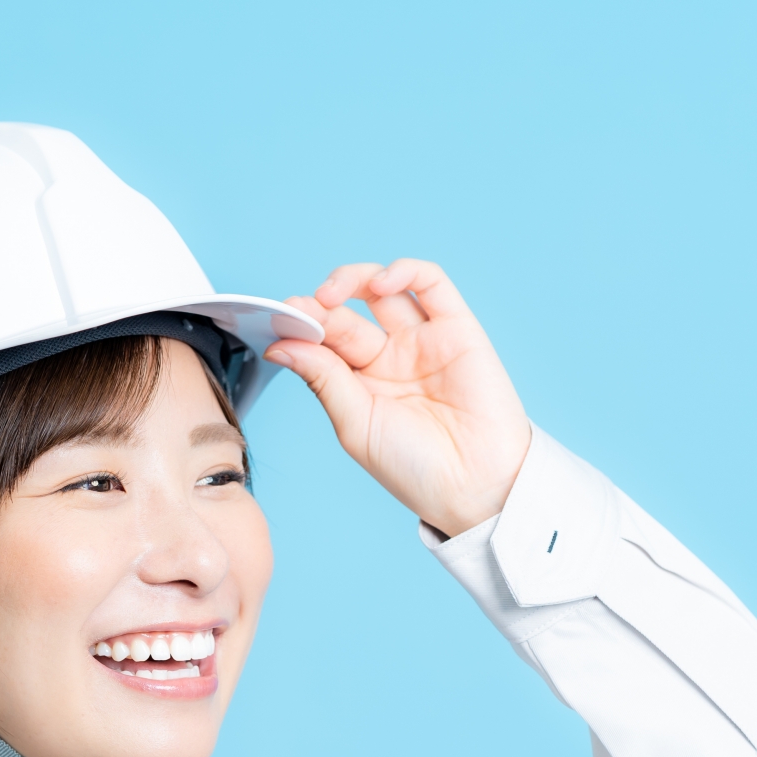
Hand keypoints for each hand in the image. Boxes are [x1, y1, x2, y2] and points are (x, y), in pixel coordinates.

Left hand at [265, 259, 531, 536]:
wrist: (476, 485)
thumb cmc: (416, 468)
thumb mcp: (356, 424)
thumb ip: (323, 379)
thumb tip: (280, 346)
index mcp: (359, 386)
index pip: (322, 344)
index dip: (301, 329)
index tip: (280, 325)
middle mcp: (388, 358)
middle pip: (345, 316)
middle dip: (319, 309)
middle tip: (301, 310)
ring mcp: (421, 340)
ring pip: (382, 290)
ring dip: (352, 279)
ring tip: (330, 295)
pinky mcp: (457, 327)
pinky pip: (430, 284)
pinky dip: (403, 271)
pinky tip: (380, 284)